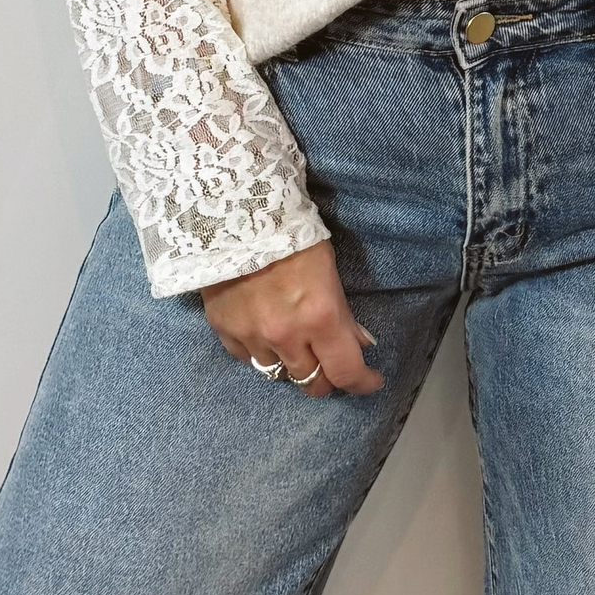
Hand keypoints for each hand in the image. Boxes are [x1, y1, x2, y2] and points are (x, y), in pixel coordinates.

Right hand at [199, 238, 383, 398]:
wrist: (236, 211)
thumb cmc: (292, 232)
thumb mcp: (328, 269)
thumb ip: (342, 314)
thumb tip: (360, 345)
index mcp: (319, 317)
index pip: (346, 372)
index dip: (362, 382)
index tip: (370, 381)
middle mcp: (286, 336)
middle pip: (311, 383)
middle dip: (326, 378)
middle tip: (330, 365)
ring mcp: (252, 337)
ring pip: (277, 373)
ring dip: (290, 363)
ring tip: (294, 344)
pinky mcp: (224, 330)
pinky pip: (246, 357)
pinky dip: (259, 351)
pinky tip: (263, 332)